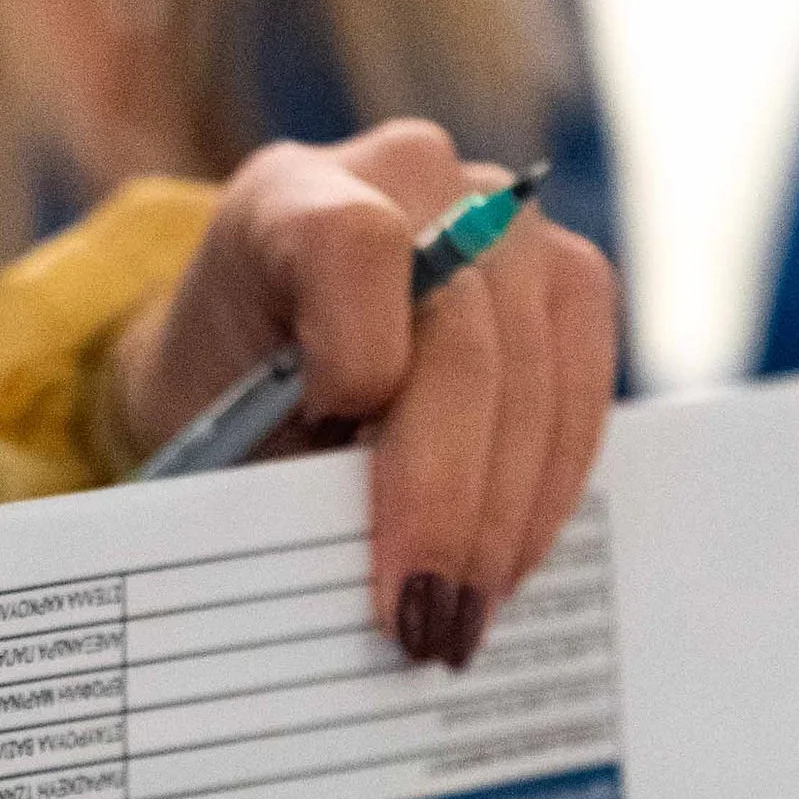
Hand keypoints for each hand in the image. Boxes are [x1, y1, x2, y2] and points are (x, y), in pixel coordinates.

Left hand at [111, 121, 619, 664]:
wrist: (250, 344)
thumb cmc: (221, 391)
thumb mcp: (216, 428)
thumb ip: (285, 474)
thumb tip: (373, 584)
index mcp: (290, 195)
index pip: (354, 247)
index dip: (358, 351)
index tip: (337, 443)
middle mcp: (410, 178)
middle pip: (461, 336)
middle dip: (448, 499)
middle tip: (425, 621)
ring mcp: (505, 217)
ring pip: (535, 371)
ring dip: (505, 515)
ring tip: (466, 619)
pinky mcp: (565, 274)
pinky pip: (581, 384)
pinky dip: (545, 489)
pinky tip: (506, 566)